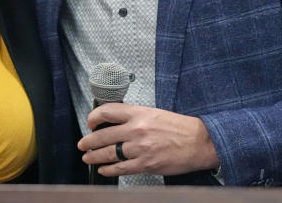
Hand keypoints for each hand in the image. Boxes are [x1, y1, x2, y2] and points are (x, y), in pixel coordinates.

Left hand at [78, 103, 219, 176]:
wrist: (198, 142)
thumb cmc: (179, 128)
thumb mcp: (155, 113)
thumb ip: (134, 117)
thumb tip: (114, 124)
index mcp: (139, 113)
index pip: (107, 111)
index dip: (94, 117)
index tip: (90, 122)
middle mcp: (137, 129)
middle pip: (103, 135)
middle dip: (88, 142)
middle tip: (83, 144)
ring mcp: (140, 148)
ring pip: (108, 154)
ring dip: (94, 157)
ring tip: (88, 158)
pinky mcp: (146, 164)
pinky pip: (121, 168)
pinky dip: (109, 170)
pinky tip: (104, 169)